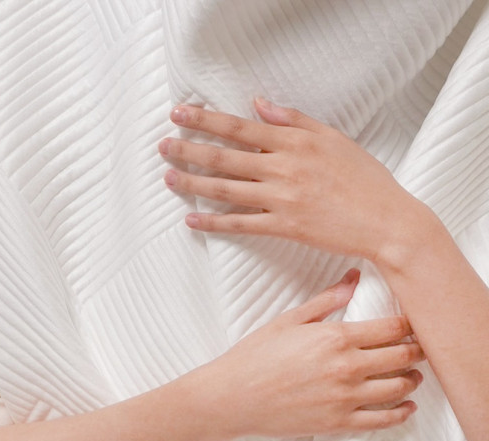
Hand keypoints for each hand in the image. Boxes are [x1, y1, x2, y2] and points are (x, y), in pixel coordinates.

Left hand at [159, 99, 425, 263]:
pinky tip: (192, 220)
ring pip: (227, 189)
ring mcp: (281, 199)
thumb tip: (259, 104)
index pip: (239, 127)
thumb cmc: (364, 178)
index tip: (179, 113)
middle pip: (225, 157)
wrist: (386, 221)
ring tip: (168, 177)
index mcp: (294, 143)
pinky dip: (214, 222)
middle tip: (162, 145)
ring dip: (193, 183)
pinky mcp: (284, 228)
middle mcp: (282, 168)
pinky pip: (241, 224)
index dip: (205, 119)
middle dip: (189, 149)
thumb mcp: (333, 138)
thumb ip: (294, 120)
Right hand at [202, 269, 422, 437]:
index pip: (392, 328)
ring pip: (399, 388)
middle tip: (419, 348)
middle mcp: (347, 367)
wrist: (233, 396)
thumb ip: (326, 301)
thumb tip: (353, 278)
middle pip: (403, 357)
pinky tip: (406, 407)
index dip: (409, 325)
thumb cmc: (256, 355)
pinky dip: (402, 413)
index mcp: (336, 337)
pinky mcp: (339, 423)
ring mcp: (345, 398)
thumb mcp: (288, 320)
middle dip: (417, 351)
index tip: (412, 324)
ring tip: (413, 375)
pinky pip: (383, 420)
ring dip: (412, 380)